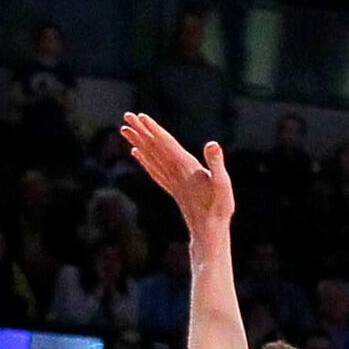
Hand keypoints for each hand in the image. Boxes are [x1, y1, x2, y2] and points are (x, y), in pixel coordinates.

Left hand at [120, 113, 233, 227]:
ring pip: (150, 157)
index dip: (154, 130)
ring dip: (138, 142)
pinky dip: (144, 160)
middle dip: (141, 131)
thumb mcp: (223, 184)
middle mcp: (174, 172)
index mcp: (186, 167)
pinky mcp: (173, 188)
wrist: (208, 232)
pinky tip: (136, 153)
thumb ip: (217, 163)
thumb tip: (212, 144)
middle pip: (154, 148)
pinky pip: (153, 170)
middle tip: (127, 116)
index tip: (141, 117)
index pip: (166, 144)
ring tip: (125, 130)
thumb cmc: (218, 208)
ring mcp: (171, 181)